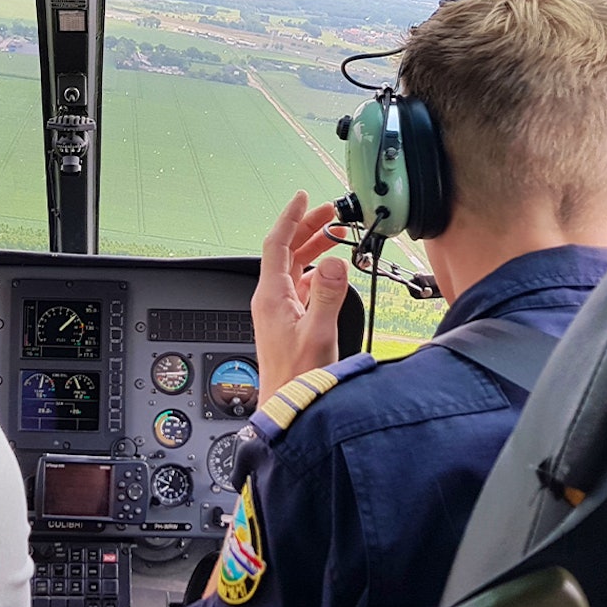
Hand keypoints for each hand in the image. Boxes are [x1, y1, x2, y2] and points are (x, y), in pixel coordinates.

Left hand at [251, 191, 350, 402]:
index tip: (303, 198)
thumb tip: (336, 262)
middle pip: (286, 252)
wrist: (288, 408)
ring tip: (336, 235)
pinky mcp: (288, 322)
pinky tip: (332, 273)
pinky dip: (317, 273)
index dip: (291, 217)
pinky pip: (300, 287)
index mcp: (271, 296)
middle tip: (331, 212)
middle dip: (307, 228)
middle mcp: (271, 299)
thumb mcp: (318, 333)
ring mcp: (278, 311)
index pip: (277, 244)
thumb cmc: (296, 377)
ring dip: (313, 249)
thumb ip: (328, 295)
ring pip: (294, 268)